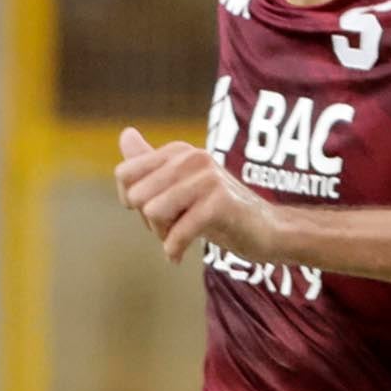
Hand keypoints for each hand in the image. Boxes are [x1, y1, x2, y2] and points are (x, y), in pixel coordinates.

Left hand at [116, 125, 285, 265]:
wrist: (265, 229)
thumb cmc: (217, 210)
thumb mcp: (181, 186)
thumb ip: (151, 163)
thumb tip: (125, 133)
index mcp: (179, 151)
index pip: (124, 173)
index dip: (130, 201)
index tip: (153, 213)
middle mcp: (192, 158)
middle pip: (136, 196)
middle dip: (148, 221)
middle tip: (170, 230)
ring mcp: (207, 178)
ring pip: (153, 211)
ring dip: (162, 235)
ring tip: (177, 239)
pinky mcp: (220, 203)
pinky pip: (178, 231)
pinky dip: (174, 249)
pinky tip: (177, 257)